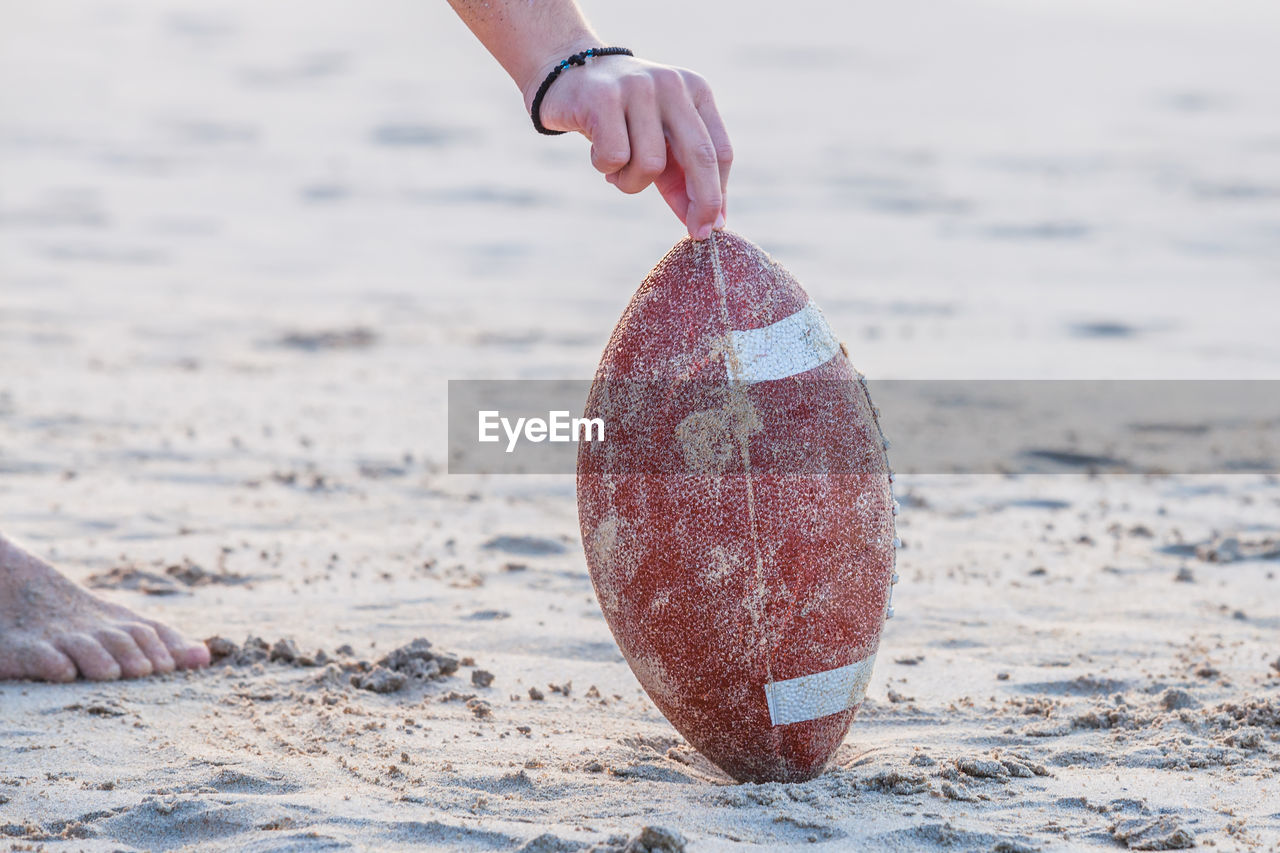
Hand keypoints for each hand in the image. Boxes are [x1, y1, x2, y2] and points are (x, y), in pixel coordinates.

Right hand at [526, 54, 731, 240]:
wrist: (568, 74)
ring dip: (631, 182)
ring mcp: (639, 88)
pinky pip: (615, 157)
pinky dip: (605, 167)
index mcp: (696, 91)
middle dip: (702, 201)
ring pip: (651, 164)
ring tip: (616, 169)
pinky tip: (597, 151)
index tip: (712, 227)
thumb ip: (683, 177)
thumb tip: (710, 224)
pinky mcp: (603, 97)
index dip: (718, 194)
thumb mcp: (659, 142)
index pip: (719, 150)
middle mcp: (672, 85)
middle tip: (696, 233)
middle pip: (701, 156)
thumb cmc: (622, 118)